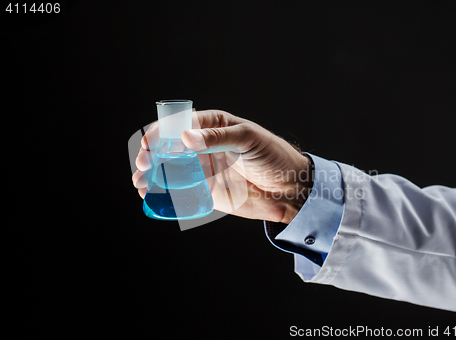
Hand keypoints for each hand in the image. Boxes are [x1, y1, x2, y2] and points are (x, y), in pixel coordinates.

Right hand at [132, 110, 312, 223]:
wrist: (290, 189)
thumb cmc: (273, 156)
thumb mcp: (248, 139)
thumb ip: (217, 138)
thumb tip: (186, 137)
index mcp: (213, 126)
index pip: (181, 124)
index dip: (162, 132)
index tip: (150, 142)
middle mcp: (204, 146)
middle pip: (169, 147)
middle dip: (151, 155)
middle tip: (142, 165)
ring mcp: (203, 169)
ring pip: (170, 169)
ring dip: (152, 175)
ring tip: (140, 183)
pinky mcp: (205, 190)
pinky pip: (180, 190)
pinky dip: (164, 193)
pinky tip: (151, 195)